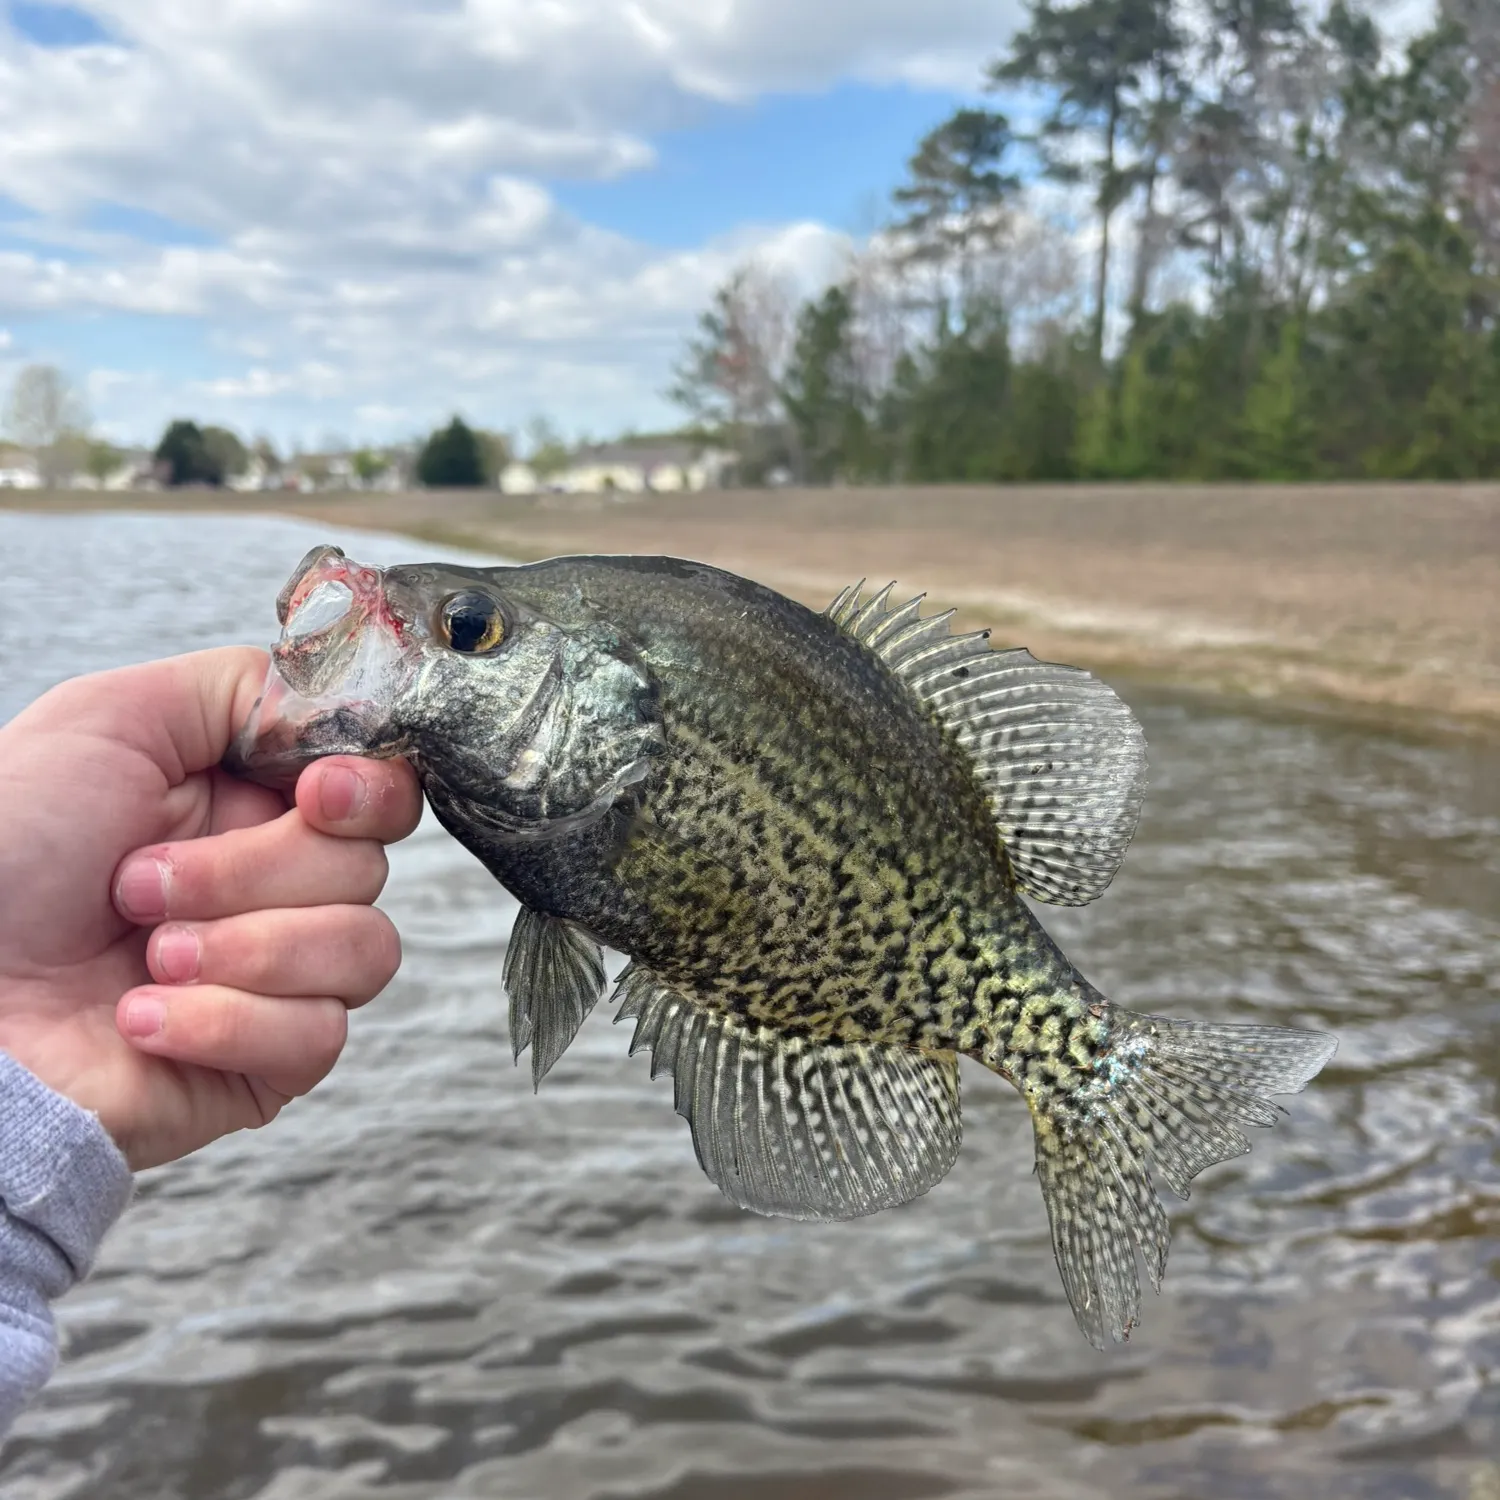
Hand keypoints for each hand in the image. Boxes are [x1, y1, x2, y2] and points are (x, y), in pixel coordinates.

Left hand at [0, 647, 421, 1169]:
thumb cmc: (1, 859)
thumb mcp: (108, 721)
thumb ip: (240, 688)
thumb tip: (335, 708)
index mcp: (250, 807)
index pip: (382, 793)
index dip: (367, 792)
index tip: (314, 793)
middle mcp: (275, 890)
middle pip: (367, 867)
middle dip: (251, 873)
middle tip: (137, 885)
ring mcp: (277, 979)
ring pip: (364, 950)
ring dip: (244, 949)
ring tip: (145, 960)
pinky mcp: (266, 1065)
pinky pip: (317, 1035)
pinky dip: (224, 1022)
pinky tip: (142, 1019)